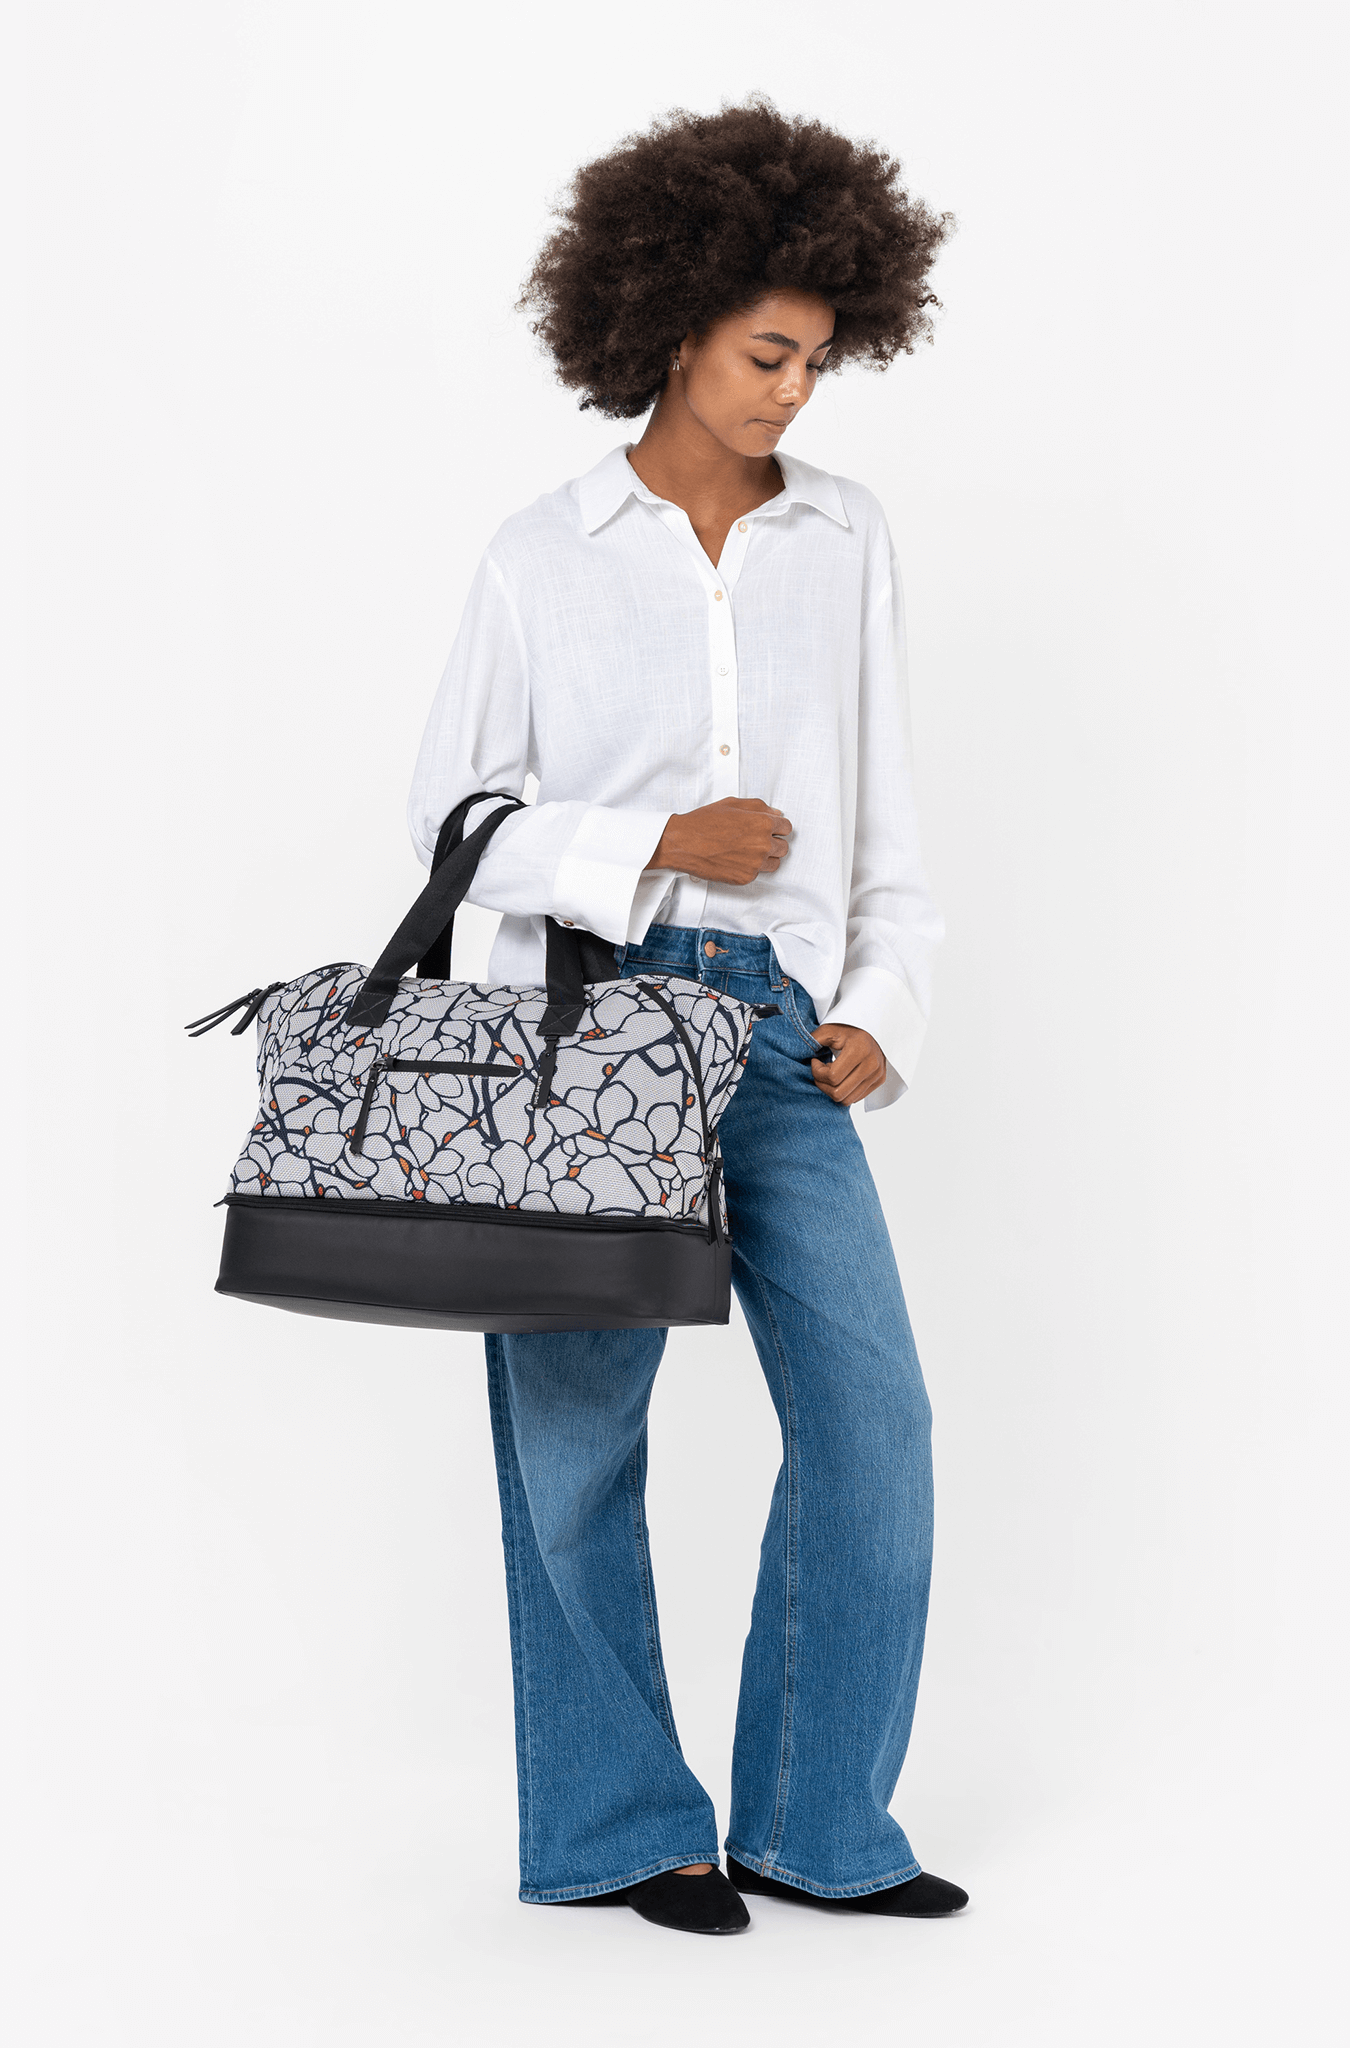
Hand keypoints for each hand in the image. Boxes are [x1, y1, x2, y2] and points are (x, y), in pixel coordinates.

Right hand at [651, 797, 791, 884]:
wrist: (683, 843)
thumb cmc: (704, 822)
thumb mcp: (732, 804)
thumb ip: (759, 807)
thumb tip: (776, 813)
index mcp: (762, 823)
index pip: (787, 827)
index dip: (777, 827)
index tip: (770, 829)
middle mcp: (762, 844)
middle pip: (784, 847)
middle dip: (773, 842)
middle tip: (756, 840)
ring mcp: (755, 863)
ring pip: (775, 863)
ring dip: (766, 857)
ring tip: (748, 851)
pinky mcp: (746, 877)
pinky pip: (758, 874)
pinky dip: (751, 868)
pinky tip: (736, 859)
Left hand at [809, 1024, 886, 1105]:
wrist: (871, 1030)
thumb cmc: (847, 1030)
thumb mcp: (829, 1030)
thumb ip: (813, 1040)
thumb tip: (799, 1052)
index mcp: (860, 1049)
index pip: (833, 1077)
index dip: (817, 1073)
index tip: (815, 1062)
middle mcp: (872, 1064)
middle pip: (838, 1093)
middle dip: (823, 1085)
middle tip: (820, 1072)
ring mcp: (877, 1074)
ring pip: (847, 1100)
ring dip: (833, 1090)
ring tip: (830, 1075)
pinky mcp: (879, 1081)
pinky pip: (855, 1098)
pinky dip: (844, 1091)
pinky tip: (841, 1078)